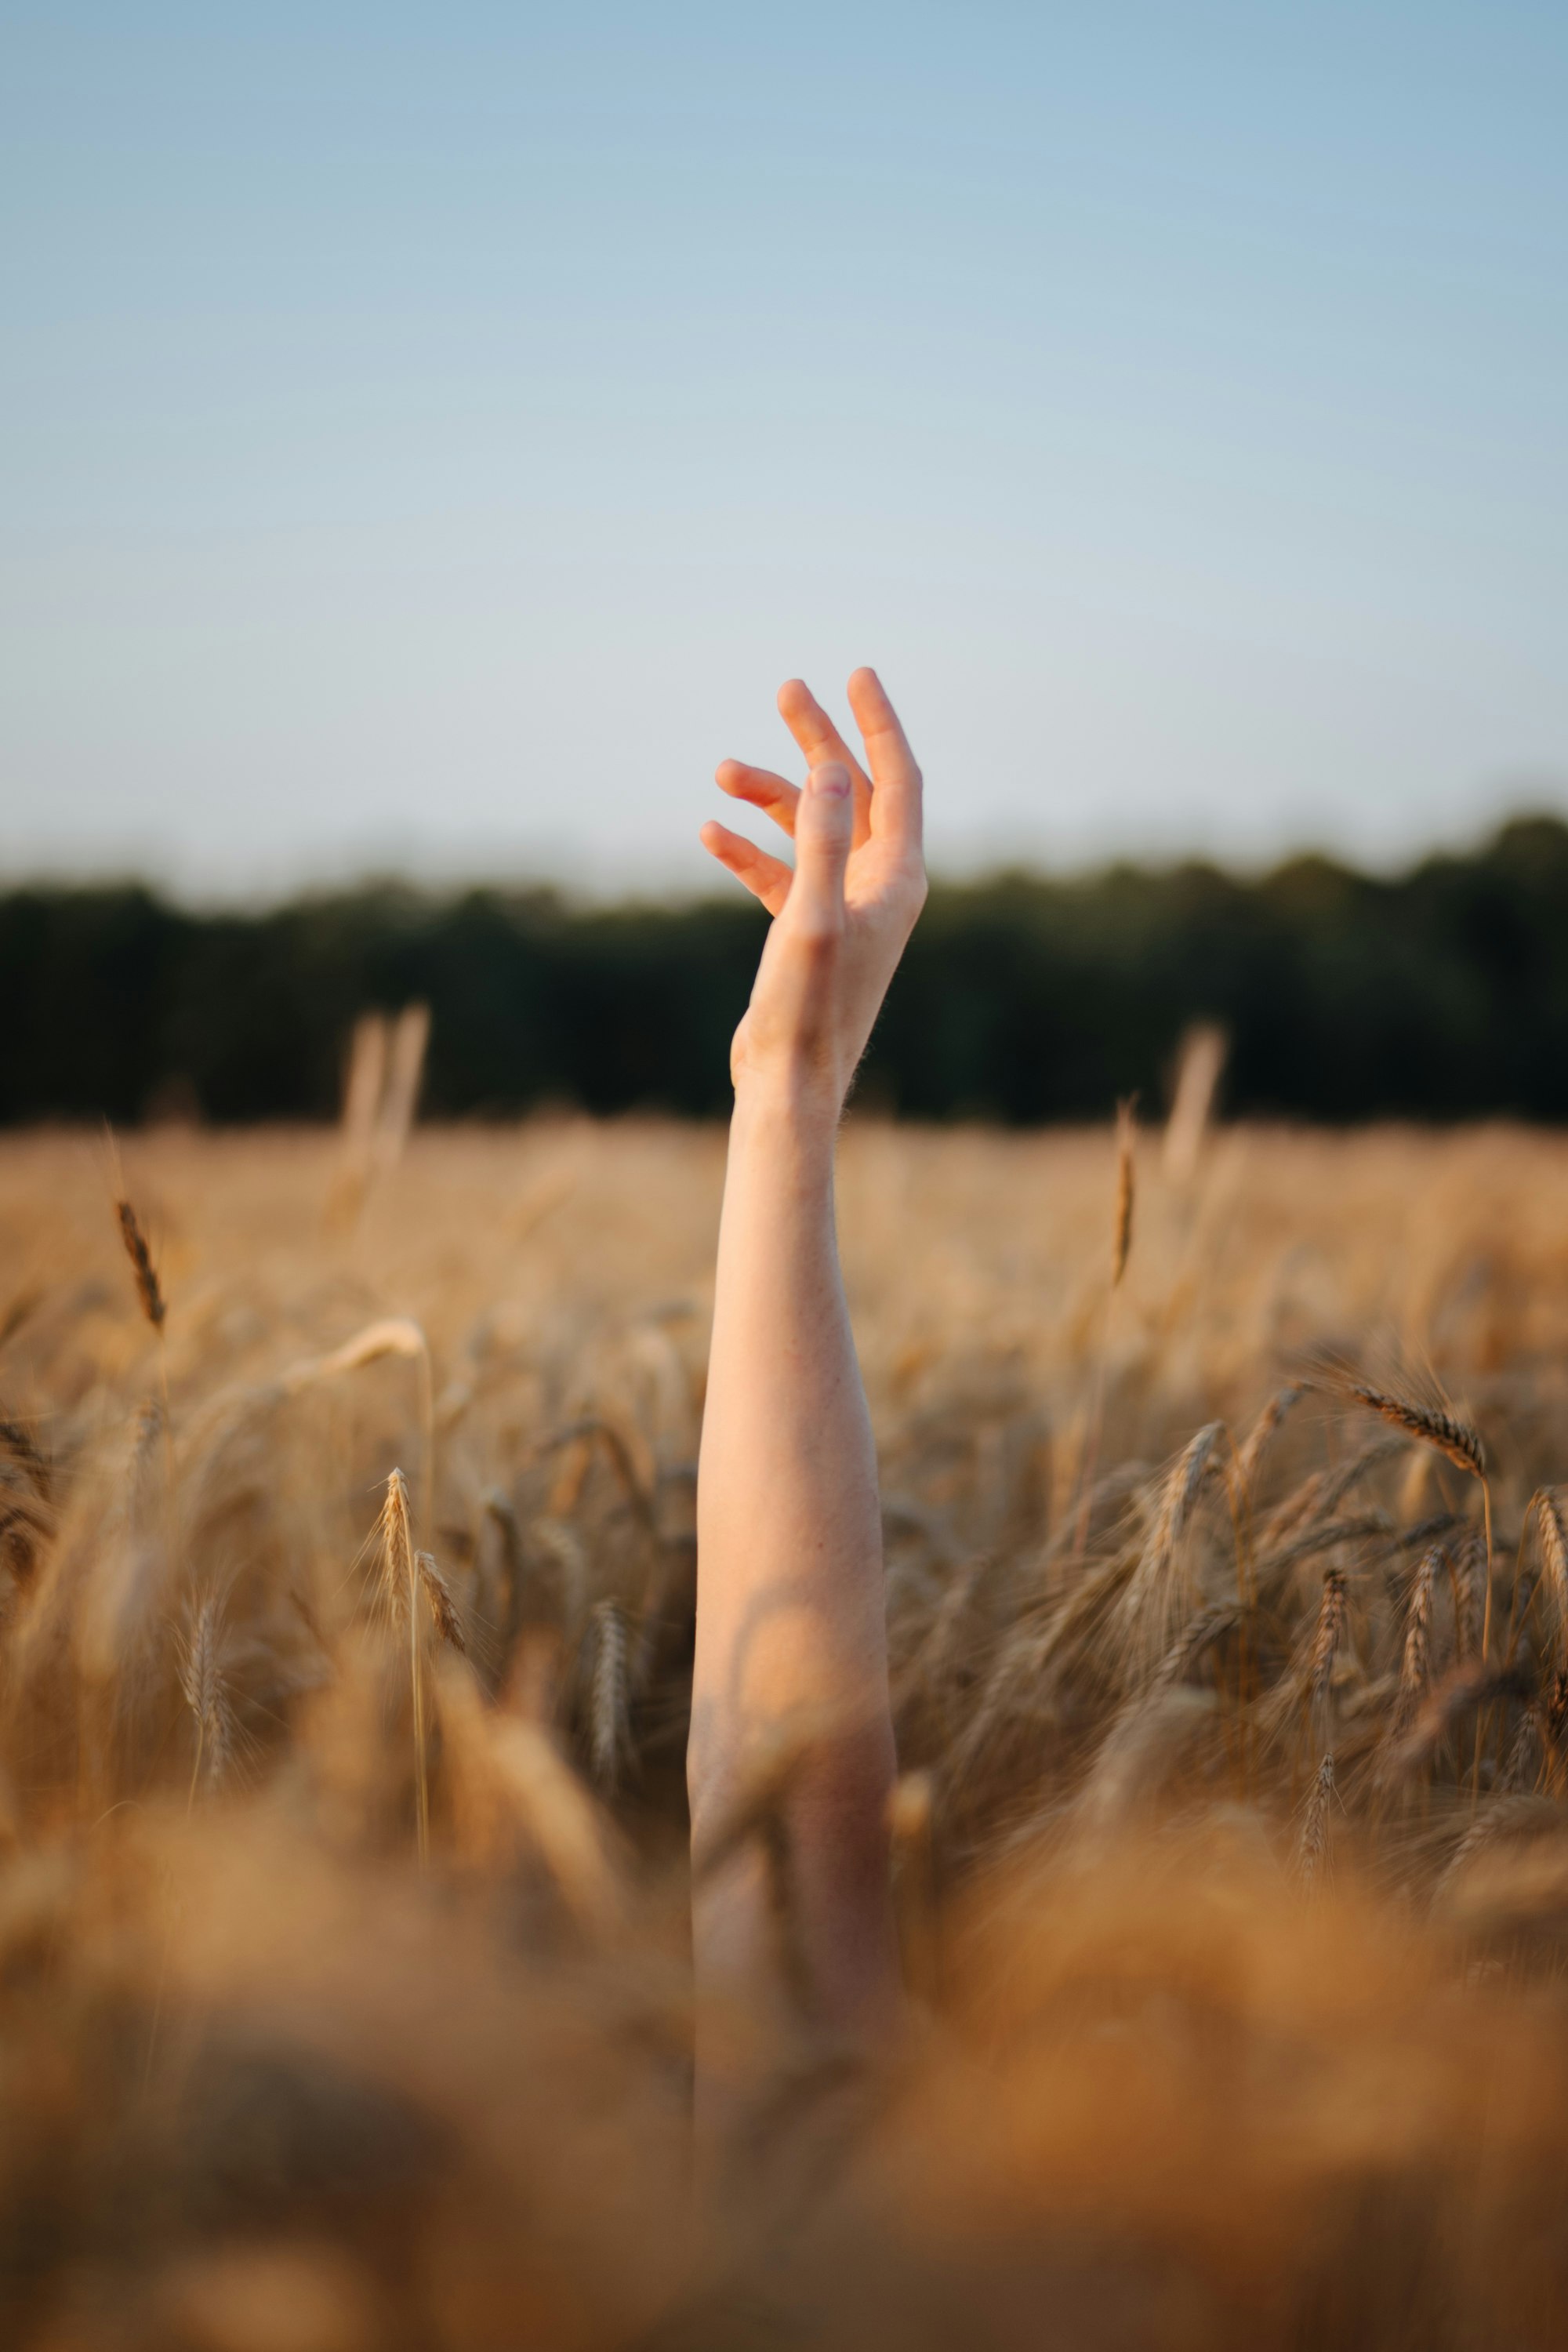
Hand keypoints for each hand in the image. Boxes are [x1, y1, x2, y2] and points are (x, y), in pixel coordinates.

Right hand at [701, 670, 925, 1113]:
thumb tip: (831, 770)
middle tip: (784, 690)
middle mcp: (877, 887)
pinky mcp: (807, 933)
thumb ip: (823, 842)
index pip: (898, 780)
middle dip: (818, 741)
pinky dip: (749, 850)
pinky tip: (709, 832)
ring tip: (719, 771)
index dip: (878, 724)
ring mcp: (843, 909)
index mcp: (896, 878)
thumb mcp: (812, 917)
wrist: (789, 1084)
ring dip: (769, 797)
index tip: (855, 674)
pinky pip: (781, 873)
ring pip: (810, 829)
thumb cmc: (808, 1009)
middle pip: (852, 792)